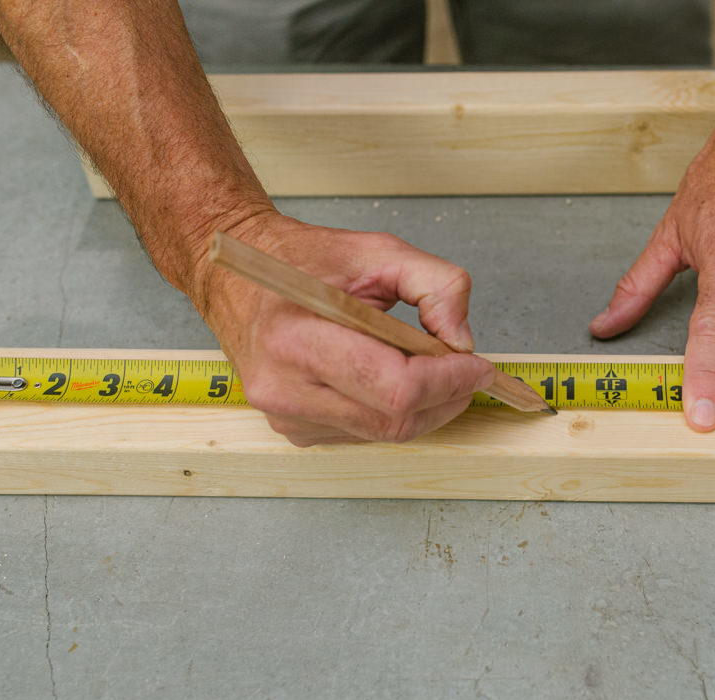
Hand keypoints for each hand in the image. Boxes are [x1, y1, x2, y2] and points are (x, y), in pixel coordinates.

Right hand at [195, 212, 495, 445]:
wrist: (235, 277)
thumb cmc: (302, 262)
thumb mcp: (378, 250)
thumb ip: (437, 284)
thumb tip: (462, 340)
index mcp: (297, 339)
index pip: (396, 389)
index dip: (450, 381)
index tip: (479, 364)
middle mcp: (285, 389)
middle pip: (396, 421)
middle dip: (446, 398)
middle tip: (468, 370)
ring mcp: (286, 417)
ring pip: (386, 434)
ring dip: (424, 406)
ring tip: (428, 366)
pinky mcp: (294, 431)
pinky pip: (365, 434)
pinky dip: (393, 411)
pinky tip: (389, 377)